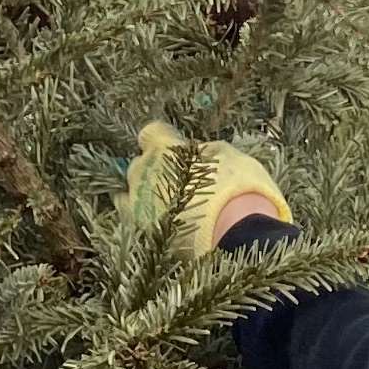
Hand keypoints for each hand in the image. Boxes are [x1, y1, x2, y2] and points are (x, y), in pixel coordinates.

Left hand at [123, 118, 294, 258]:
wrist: (236, 234)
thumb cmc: (239, 189)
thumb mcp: (229, 155)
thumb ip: (203, 151)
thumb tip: (196, 152)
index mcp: (164, 148)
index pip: (151, 133)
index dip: (164, 142)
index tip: (176, 150)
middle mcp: (143, 172)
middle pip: (140, 165)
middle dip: (155, 171)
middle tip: (178, 183)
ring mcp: (137, 203)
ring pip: (130, 192)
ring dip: (145, 195)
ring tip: (167, 207)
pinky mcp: (140, 231)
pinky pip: (129, 217)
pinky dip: (139, 216)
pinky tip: (156, 222)